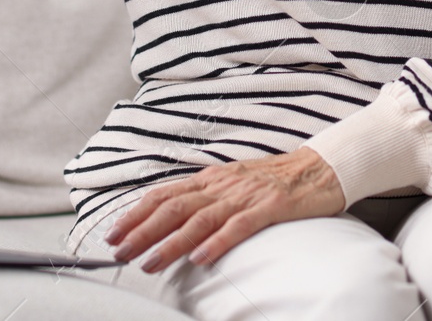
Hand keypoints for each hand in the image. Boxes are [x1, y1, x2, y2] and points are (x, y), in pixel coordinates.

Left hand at [103, 148, 345, 272]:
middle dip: (142, 231)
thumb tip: (170, 221)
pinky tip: (201, 257)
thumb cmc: (273, 180)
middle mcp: (222, 185)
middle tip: (119, 251)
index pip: (163, 194)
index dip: (135, 214)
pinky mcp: (270, 207)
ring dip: (171, 242)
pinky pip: (239, 226)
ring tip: (150, 262)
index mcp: (210, 179)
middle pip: (173, 207)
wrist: (319, 168)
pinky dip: (217, 242)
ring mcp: (245, 195)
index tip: (112, 233)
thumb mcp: (231, 184)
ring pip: (199, 219)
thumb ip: (204, 199)